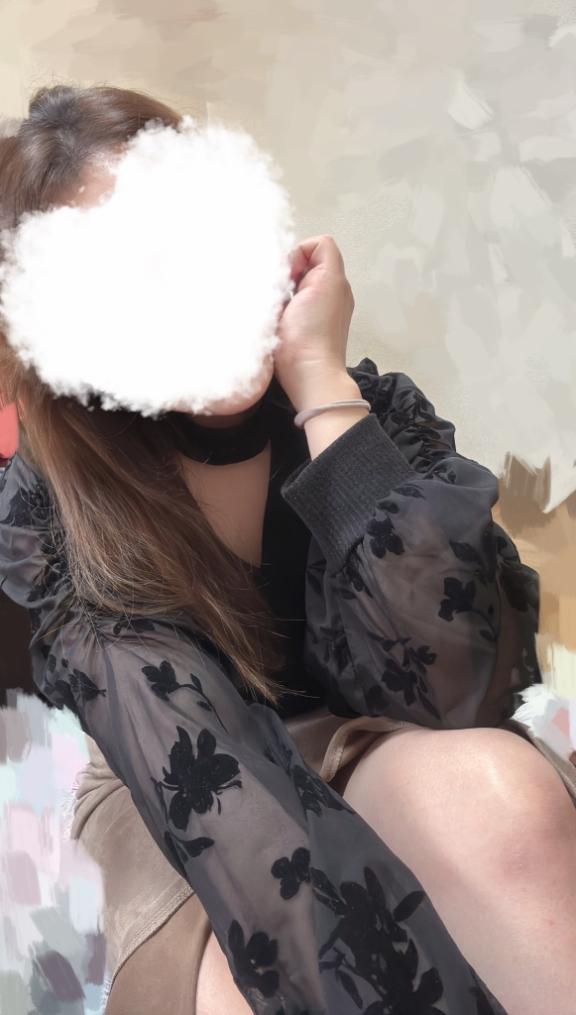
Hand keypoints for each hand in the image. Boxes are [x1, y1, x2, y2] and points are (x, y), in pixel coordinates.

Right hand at [273, 235, 354, 411]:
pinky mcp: (306, 330)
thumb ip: (319, 257)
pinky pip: (292, 305)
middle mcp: (332, 293)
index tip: (288, 276)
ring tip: (278, 310)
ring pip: (294, 285)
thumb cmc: (311, 333)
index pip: (315, 246)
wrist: (308, 376)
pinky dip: (282, 308)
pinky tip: (278, 322)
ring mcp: (320, 313)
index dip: (298, 254)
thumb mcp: (324, 283)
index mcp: (335, 280)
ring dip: (282, 292)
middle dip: (287, 275)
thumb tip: (295, 261)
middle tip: (280, 294)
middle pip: (303, 265)